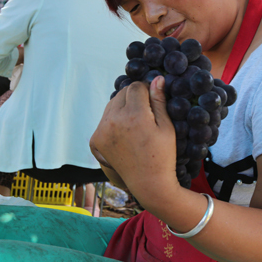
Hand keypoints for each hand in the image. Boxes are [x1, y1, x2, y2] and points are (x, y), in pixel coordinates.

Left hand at [90, 77, 178, 205]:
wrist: (148, 183)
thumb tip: (157, 78)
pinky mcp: (94, 141)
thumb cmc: (163, 155)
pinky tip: (125, 135)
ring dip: (121, 109)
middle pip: (120, 94)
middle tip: (145, 115)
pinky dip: (112, 123)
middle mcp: (113, 121)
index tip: (152, 102)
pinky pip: (103, 121)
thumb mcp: (166, 127)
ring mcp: (101, 131)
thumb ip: (159, 100)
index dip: (146, 91)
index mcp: (134, 115)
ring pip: (110, 106)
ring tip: (135, 126)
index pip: (135, 87)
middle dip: (133, 99)